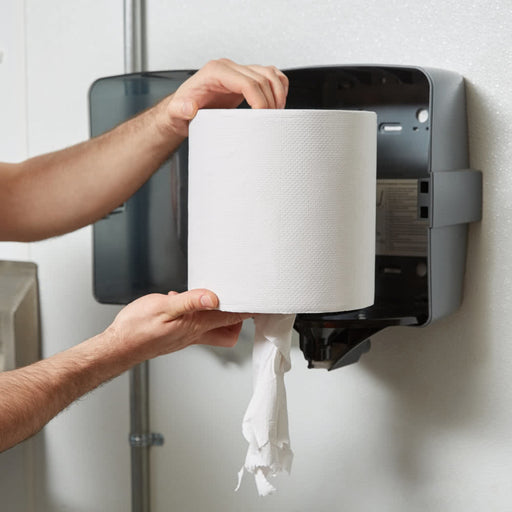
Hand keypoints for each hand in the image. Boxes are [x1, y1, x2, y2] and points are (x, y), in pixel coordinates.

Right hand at [107, 288, 249, 362]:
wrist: (118, 347)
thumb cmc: (136, 330)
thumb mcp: (163, 307)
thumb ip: (190, 301)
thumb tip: (214, 297)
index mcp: (195, 326)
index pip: (230, 318)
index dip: (245, 310)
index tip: (257, 302)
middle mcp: (194, 334)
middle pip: (228, 332)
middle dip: (237, 319)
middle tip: (238, 303)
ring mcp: (185, 337)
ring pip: (212, 330)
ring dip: (217, 316)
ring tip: (215, 300)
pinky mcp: (176, 336)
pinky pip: (194, 326)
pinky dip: (196, 314)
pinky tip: (185, 304)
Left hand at [162, 58, 288, 136]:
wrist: (183, 111)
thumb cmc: (182, 111)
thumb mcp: (176, 112)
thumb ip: (181, 109)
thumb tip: (190, 107)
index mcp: (215, 72)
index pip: (247, 81)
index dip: (259, 99)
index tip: (262, 116)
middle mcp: (229, 68)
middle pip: (262, 78)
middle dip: (271, 101)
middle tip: (271, 121)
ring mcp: (239, 72)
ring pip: (270, 73)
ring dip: (279, 93)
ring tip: (277, 113)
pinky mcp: (245, 79)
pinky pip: (270, 76)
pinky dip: (279, 87)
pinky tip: (277, 103)